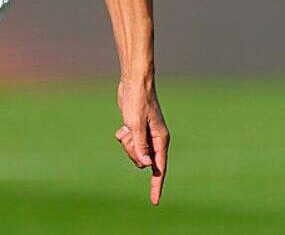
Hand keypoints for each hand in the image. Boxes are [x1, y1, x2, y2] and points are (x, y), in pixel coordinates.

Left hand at [115, 79, 169, 205]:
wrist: (133, 82)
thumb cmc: (137, 100)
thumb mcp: (135, 124)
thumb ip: (140, 145)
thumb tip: (146, 165)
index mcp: (161, 140)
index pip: (159, 168)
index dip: (156, 185)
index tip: (154, 201)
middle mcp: (155, 140)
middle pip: (141, 161)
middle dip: (132, 152)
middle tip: (129, 134)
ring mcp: (145, 135)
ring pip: (133, 152)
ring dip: (127, 142)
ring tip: (127, 126)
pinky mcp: (136, 130)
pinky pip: (126, 141)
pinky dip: (123, 135)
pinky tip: (123, 123)